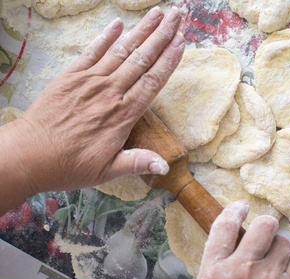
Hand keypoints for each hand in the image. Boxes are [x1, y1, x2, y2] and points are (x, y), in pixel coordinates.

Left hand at [0, 7, 184, 203]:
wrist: (28, 156)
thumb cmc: (68, 165)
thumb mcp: (107, 171)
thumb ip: (137, 162)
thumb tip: (165, 166)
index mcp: (123, 115)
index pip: (152, 81)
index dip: (169, 60)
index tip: (181, 42)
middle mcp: (110, 92)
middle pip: (142, 59)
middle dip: (162, 36)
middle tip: (177, 16)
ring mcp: (89, 81)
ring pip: (121, 51)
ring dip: (141, 31)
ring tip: (158, 14)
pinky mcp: (70, 77)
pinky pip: (92, 51)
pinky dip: (106, 36)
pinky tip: (118, 23)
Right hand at [196, 201, 289, 278]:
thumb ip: (219, 259)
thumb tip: (237, 231)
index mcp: (215, 270)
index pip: (224, 227)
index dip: (234, 210)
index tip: (241, 207)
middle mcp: (242, 271)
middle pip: (264, 226)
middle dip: (265, 225)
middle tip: (263, 231)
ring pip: (283, 242)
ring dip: (277, 248)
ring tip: (270, 261)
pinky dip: (289, 266)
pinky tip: (279, 276)